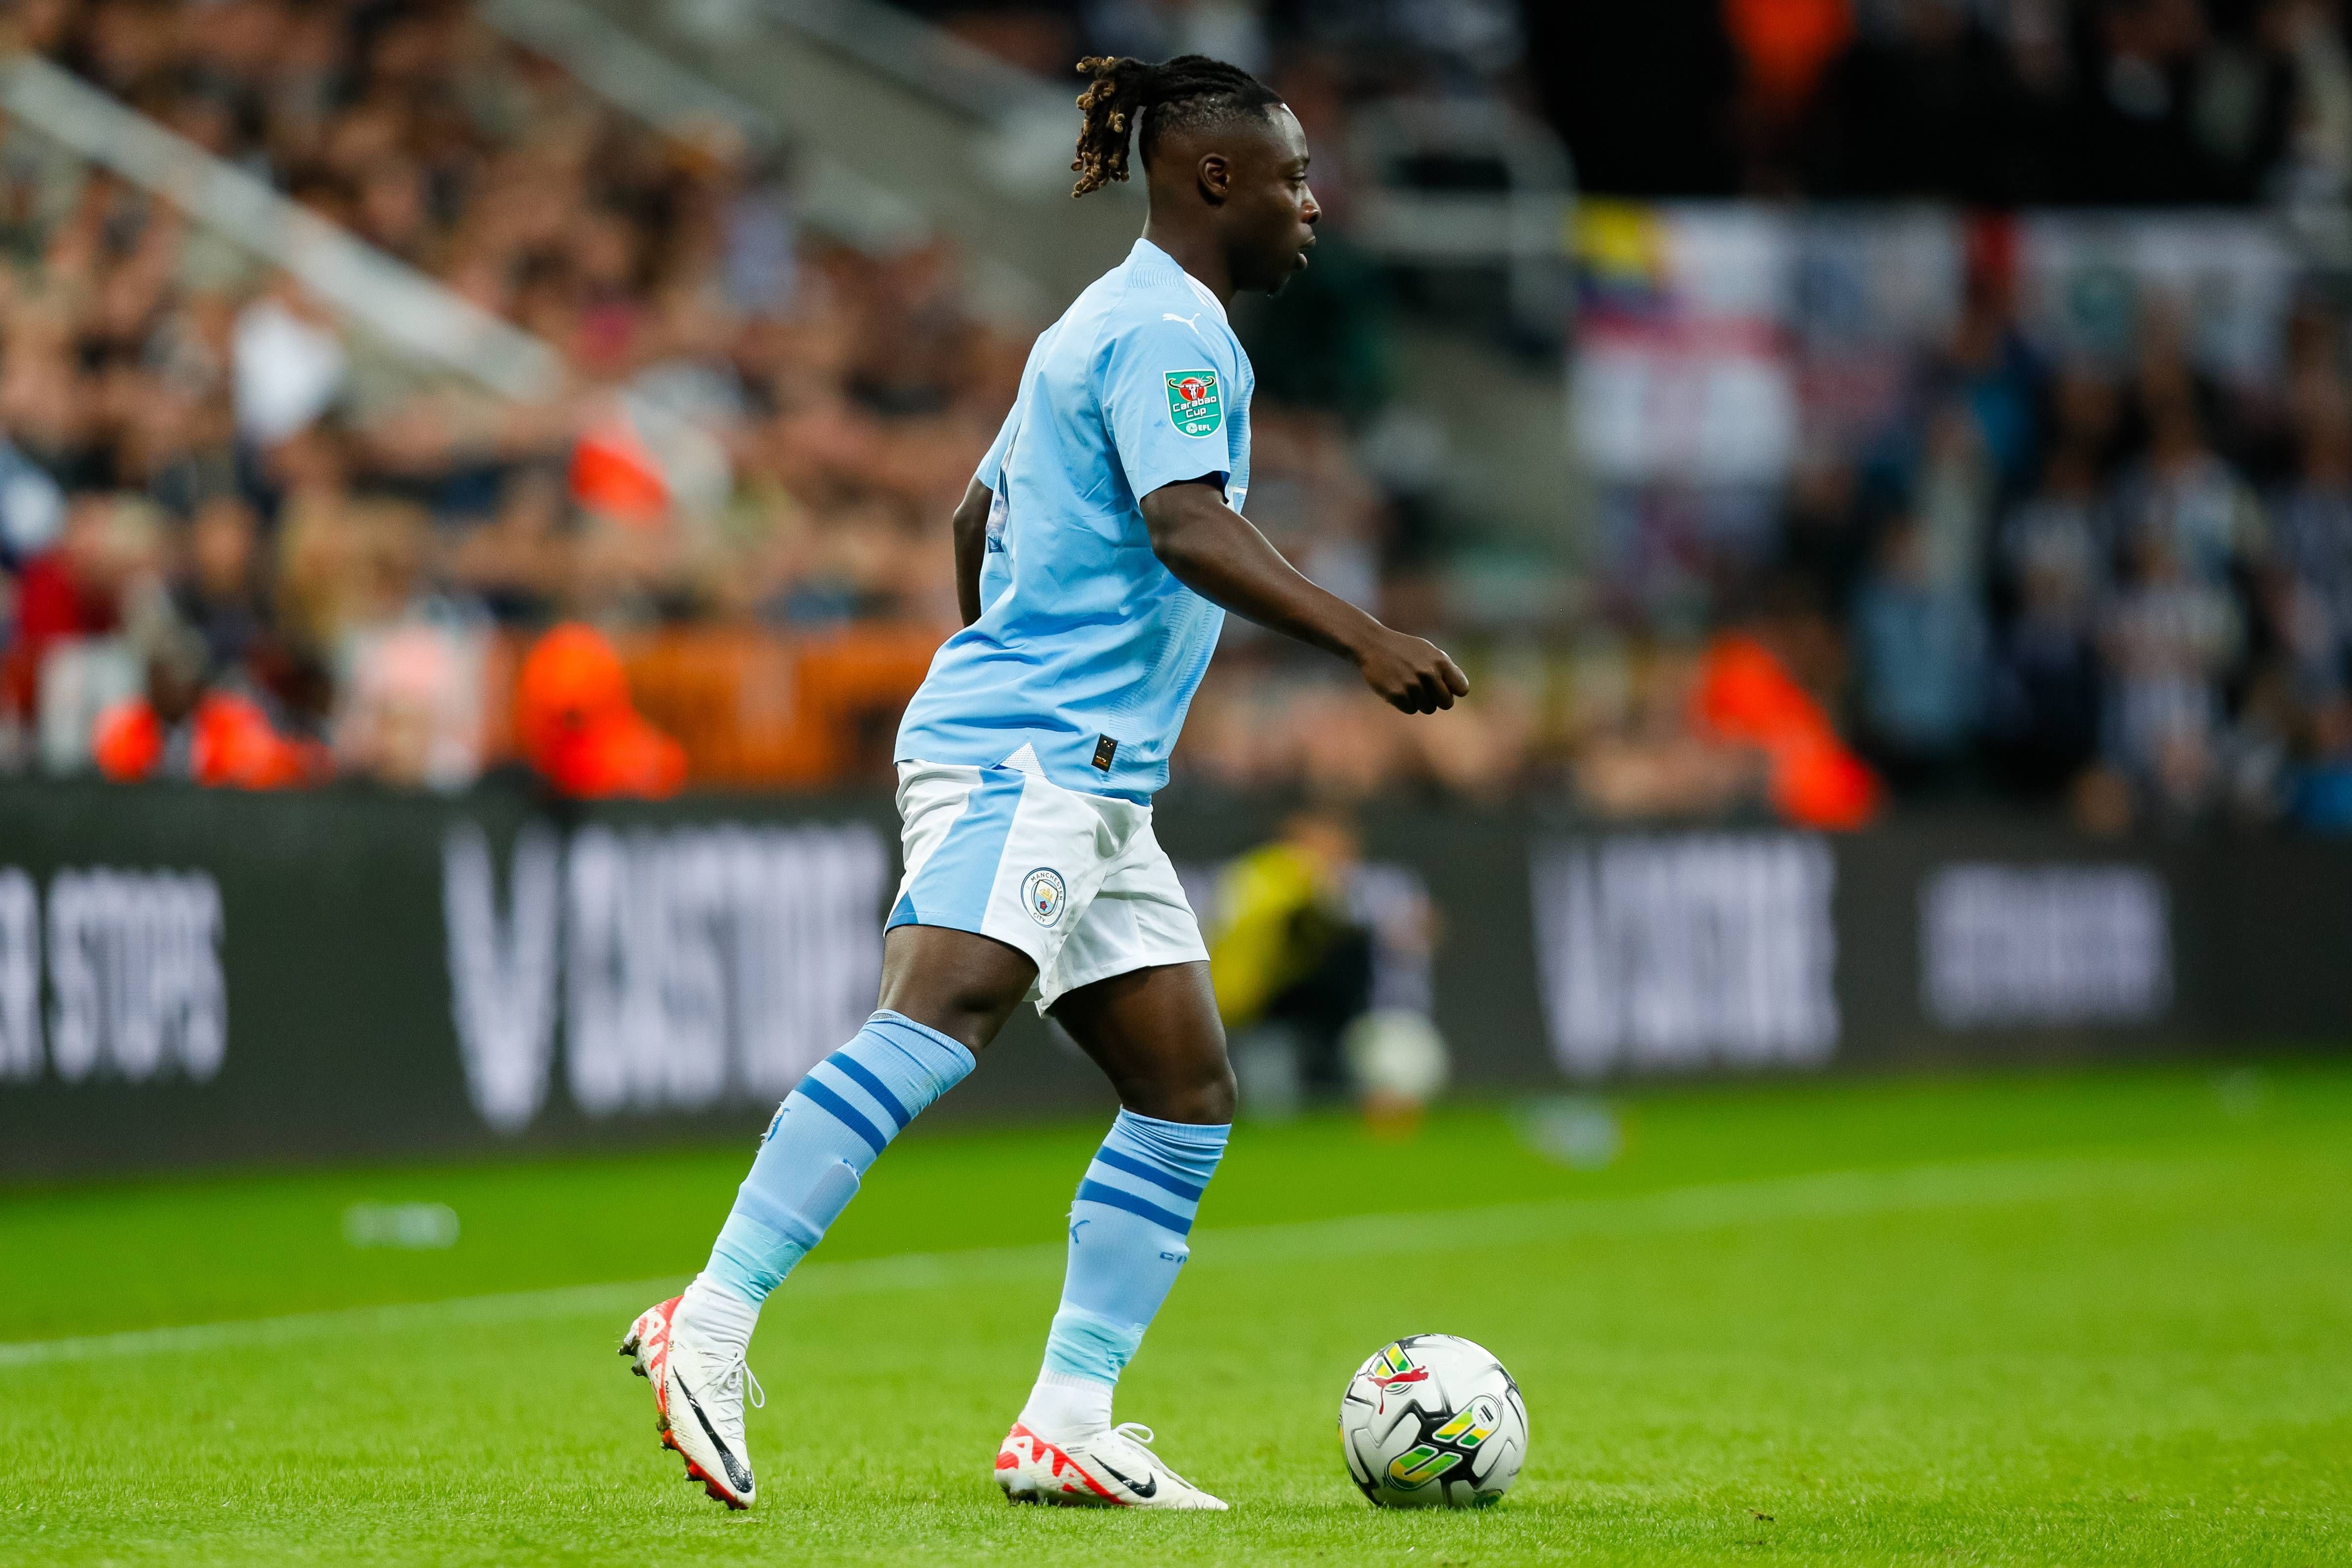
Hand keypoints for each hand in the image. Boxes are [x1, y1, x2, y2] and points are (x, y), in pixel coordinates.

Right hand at [1352, 626, 1469, 713]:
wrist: (1372, 644)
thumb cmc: (1404, 649)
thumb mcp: (1428, 651)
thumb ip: (1446, 668)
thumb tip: (1461, 690)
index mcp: (1440, 661)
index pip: (1462, 689)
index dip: (1453, 690)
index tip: (1444, 687)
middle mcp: (1428, 673)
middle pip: (1446, 703)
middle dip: (1438, 700)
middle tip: (1426, 691)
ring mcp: (1412, 684)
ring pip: (1428, 708)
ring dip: (1420, 701)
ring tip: (1409, 686)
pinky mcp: (1396, 694)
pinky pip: (1411, 709)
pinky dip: (1406, 703)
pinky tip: (1398, 689)